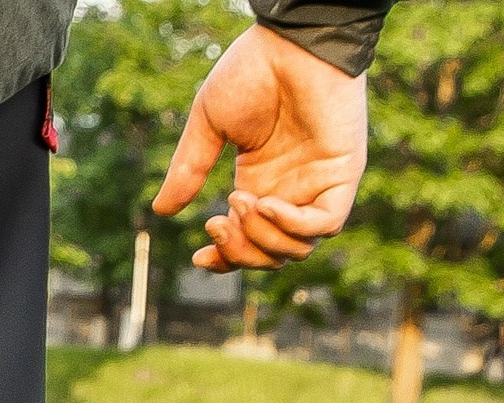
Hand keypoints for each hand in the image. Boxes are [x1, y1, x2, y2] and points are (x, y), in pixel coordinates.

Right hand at [151, 24, 368, 273]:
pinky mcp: (343, 174)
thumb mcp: (209, 125)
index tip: (198, 257)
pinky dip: (292, 226)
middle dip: (240, 252)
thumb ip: (189, 168)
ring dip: (262, 238)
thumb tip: (161, 211)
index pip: (248, 243)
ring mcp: (318, 185)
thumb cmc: (252, 71)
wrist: (291, 41)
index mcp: (259, 183)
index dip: (225, 260)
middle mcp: (289, 191)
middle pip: (270, 256)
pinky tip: (265, 203)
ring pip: (297, 250)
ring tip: (239, 199)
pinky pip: (325, 224)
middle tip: (218, 220)